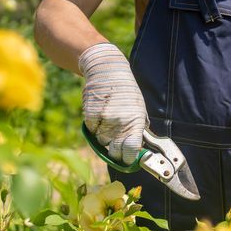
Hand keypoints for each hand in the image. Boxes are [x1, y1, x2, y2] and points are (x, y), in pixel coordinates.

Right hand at [79, 43, 147, 164]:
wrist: (107, 70)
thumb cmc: (126, 91)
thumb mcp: (139, 108)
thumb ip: (138, 128)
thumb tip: (138, 148)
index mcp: (136, 121)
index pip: (131, 150)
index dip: (128, 159)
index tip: (127, 160)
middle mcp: (120, 122)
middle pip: (115, 151)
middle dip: (115, 152)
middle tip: (116, 145)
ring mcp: (105, 119)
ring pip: (102, 142)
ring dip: (104, 137)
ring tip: (109, 120)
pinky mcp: (90, 115)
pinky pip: (92, 131)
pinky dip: (95, 127)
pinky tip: (100, 114)